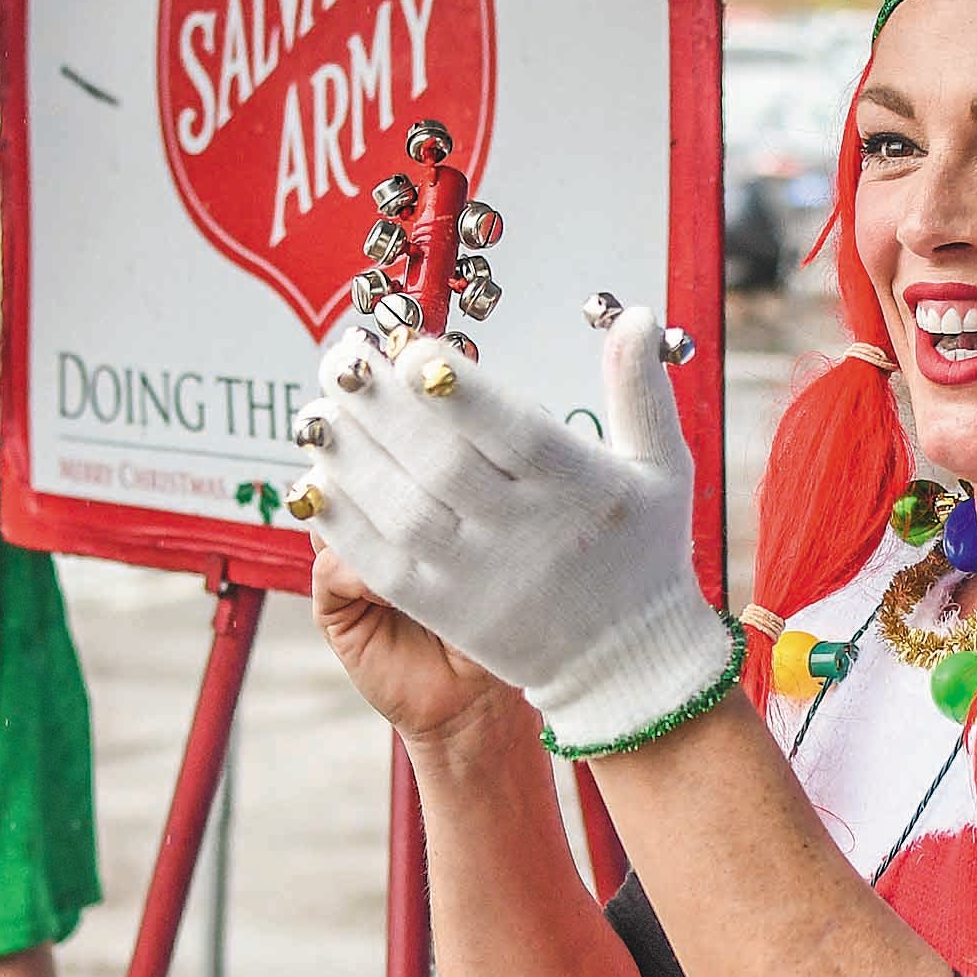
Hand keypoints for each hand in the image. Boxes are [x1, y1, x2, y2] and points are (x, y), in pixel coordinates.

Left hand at [293, 310, 729, 752]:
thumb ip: (641, 391)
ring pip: (403, 512)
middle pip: (443, 464)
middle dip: (384, 408)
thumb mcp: (662, 468)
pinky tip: (314, 478)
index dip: (460, 391)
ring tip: (318, 411)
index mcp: (581, 489)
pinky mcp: (447, 613)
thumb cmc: (641, 550)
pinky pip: (382, 565)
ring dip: (352, 459)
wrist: (625, 663)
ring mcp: (481, 578)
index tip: (412, 348)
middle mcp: (528, 534)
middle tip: (343, 359)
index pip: (514, 431)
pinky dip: (343, 522)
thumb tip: (635, 313)